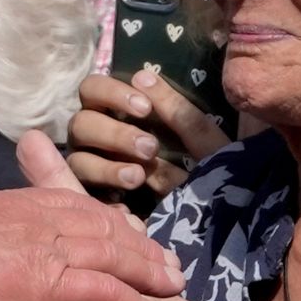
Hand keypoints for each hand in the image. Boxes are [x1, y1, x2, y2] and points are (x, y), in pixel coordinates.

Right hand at [0, 186, 184, 300]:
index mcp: (10, 205)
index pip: (71, 206)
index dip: (104, 220)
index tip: (126, 232)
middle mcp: (33, 218)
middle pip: (101, 225)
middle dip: (137, 244)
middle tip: (166, 262)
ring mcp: (44, 248)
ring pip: (112, 255)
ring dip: (147, 273)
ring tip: (172, 290)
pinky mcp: (50, 283)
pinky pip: (107, 293)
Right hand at [65, 71, 229, 199]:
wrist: (222, 225)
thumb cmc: (210, 174)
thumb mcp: (204, 144)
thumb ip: (176, 113)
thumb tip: (142, 76)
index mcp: (115, 113)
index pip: (93, 90)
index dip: (111, 94)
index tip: (144, 109)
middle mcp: (96, 140)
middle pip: (80, 124)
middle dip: (114, 134)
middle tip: (149, 149)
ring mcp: (91, 171)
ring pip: (78, 161)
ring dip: (105, 168)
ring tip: (137, 178)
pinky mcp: (92, 201)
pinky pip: (82, 200)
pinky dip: (103, 202)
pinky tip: (126, 210)